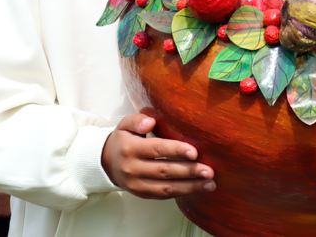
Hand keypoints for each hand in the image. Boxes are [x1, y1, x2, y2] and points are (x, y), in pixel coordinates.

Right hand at [101, 113, 215, 198]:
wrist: (106, 162)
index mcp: (130, 148)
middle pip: (164, 171)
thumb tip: (150, 122)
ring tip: (209, 184)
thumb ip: (137, 120)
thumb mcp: (125, 124)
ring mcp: (137, 184)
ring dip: (190, 187)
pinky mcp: (142, 194)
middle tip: (208, 171)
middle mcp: (133, 169)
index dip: (175, 151)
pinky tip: (197, 188)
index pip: (156, 149)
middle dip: (189, 172)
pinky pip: (163, 196)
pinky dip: (181, 193)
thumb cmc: (123, 140)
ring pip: (166, 188)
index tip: (194, 152)